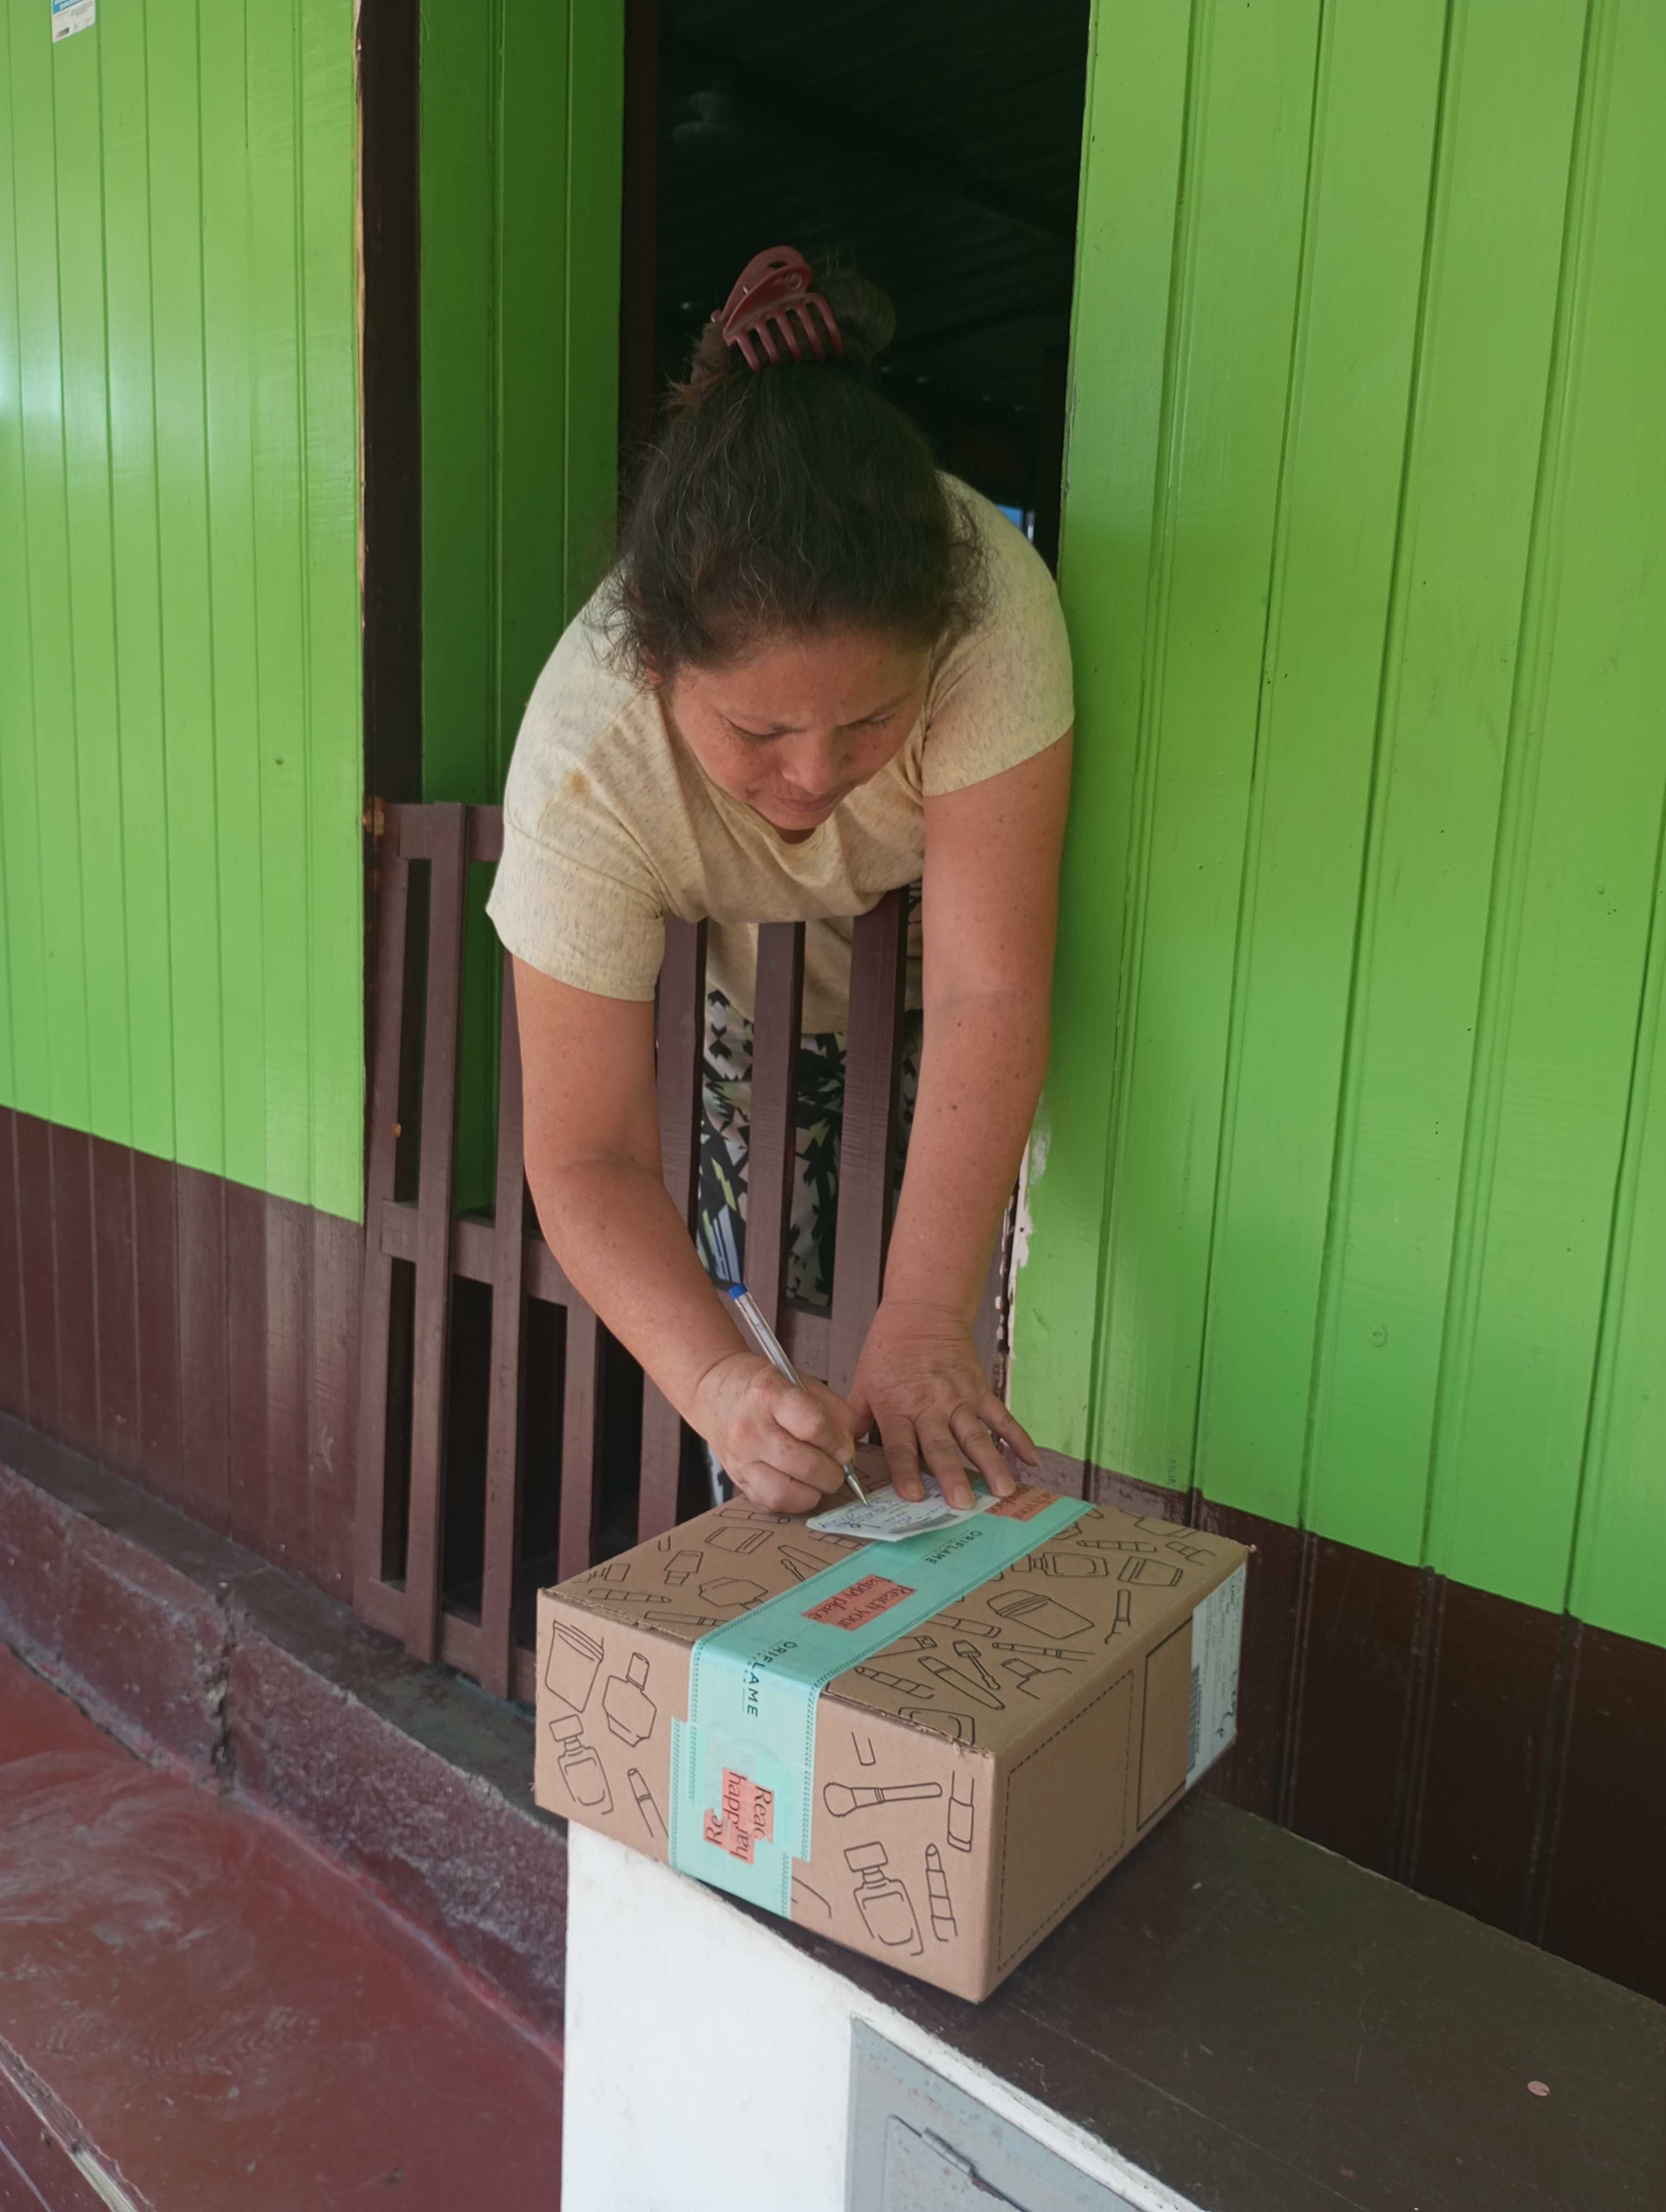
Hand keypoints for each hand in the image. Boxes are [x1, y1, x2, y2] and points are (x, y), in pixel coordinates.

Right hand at [689, 1351, 858, 1515]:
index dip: (838, 1442)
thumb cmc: (761, 1385)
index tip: (844, 1447)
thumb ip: (834, 1410)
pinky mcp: (736, 1479)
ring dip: (812, 1492)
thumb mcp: (801, 1381)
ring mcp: (740, 1459)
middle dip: (833, 1472)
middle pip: (806, 1465)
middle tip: (836, 1466)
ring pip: (785, 1494)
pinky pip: (770, 1504)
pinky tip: (797, 1484)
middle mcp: (751, 1429)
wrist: (712, 1390)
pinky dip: (792, 1500)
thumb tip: (848, 1449)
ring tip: (817, 1479)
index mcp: (769, 1395)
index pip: (814, 1426)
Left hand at [849, 1299, 1040, 1508]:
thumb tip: (840, 1452)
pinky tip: (1030, 1459)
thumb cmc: (889, 1349)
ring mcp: (958, 1398)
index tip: (913, 1496)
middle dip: (953, 1476)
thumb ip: (855, 1419)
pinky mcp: (979, 1389)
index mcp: (896, 1407)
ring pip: (976, 1435)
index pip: (900, 1445)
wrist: (923, 1311)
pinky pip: (1001, 1417)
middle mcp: (929, 1405)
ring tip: (1003, 1490)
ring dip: (991, 1464)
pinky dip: (1018, 1438)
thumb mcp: (863, 1382)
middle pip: (941, 1445)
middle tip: (963, 1503)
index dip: (906, 1471)